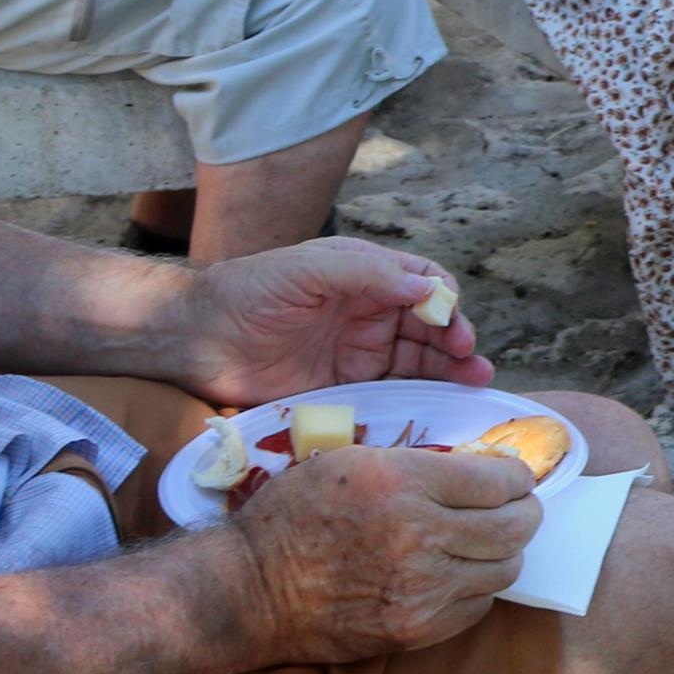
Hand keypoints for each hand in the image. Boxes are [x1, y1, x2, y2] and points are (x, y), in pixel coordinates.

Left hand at [165, 236, 491, 408]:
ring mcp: (360, 351)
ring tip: (476, 381)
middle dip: (456, 338)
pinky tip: (444, 403)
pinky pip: (394, 392)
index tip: (451, 321)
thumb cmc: (249, 292)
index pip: (424, 283)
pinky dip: (422, 396)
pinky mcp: (347, 387)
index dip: (444, 300)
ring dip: (452, 368)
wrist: (198, 338)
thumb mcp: (306, 271)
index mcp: (365, 274)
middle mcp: (370, 311)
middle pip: (431, 324)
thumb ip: (365, 274)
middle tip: (469, 358)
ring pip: (420, 359)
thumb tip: (426, 291)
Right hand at [232, 440, 539, 664]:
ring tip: (485, 543)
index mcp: (400, 480)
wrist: (250, 591)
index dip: (516, 477)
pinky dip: (477, 588)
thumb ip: (419, 463)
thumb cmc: (295, 516)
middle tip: (518, 509)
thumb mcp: (350, 461)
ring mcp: (420, 588)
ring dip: (503, 553)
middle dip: (526, 513)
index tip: (515, 478)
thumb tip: (483, 469)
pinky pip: (478, 607)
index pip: (497, 479)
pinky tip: (457, 575)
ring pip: (504, 569)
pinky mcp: (415, 629)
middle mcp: (417, 533)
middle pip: (514, 526)